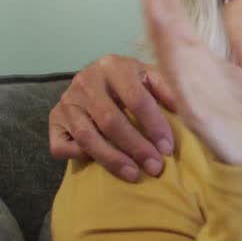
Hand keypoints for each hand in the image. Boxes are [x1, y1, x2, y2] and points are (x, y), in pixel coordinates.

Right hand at [48, 55, 177, 181]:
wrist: (97, 79)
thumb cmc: (133, 83)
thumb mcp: (151, 77)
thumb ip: (169, 89)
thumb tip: (188, 110)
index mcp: (113, 65)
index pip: (136, 98)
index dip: (154, 125)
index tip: (167, 148)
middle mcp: (85, 80)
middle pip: (111, 121)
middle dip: (136, 147)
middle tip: (155, 167)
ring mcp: (66, 101)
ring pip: (87, 136)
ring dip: (112, 159)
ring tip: (134, 174)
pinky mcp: (53, 119)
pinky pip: (62, 145)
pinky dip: (80, 156)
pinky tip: (99, 163)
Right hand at [141, 0, 241, 167]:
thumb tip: (239, 1)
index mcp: (199, 61)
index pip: (177, 21)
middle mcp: (187, 70)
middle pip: (164, 27)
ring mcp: (187, 87)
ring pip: (165, 45)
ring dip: (157, 13)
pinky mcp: (192, 104)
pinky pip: (176, 74)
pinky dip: (169, 50)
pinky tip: (164, 25)